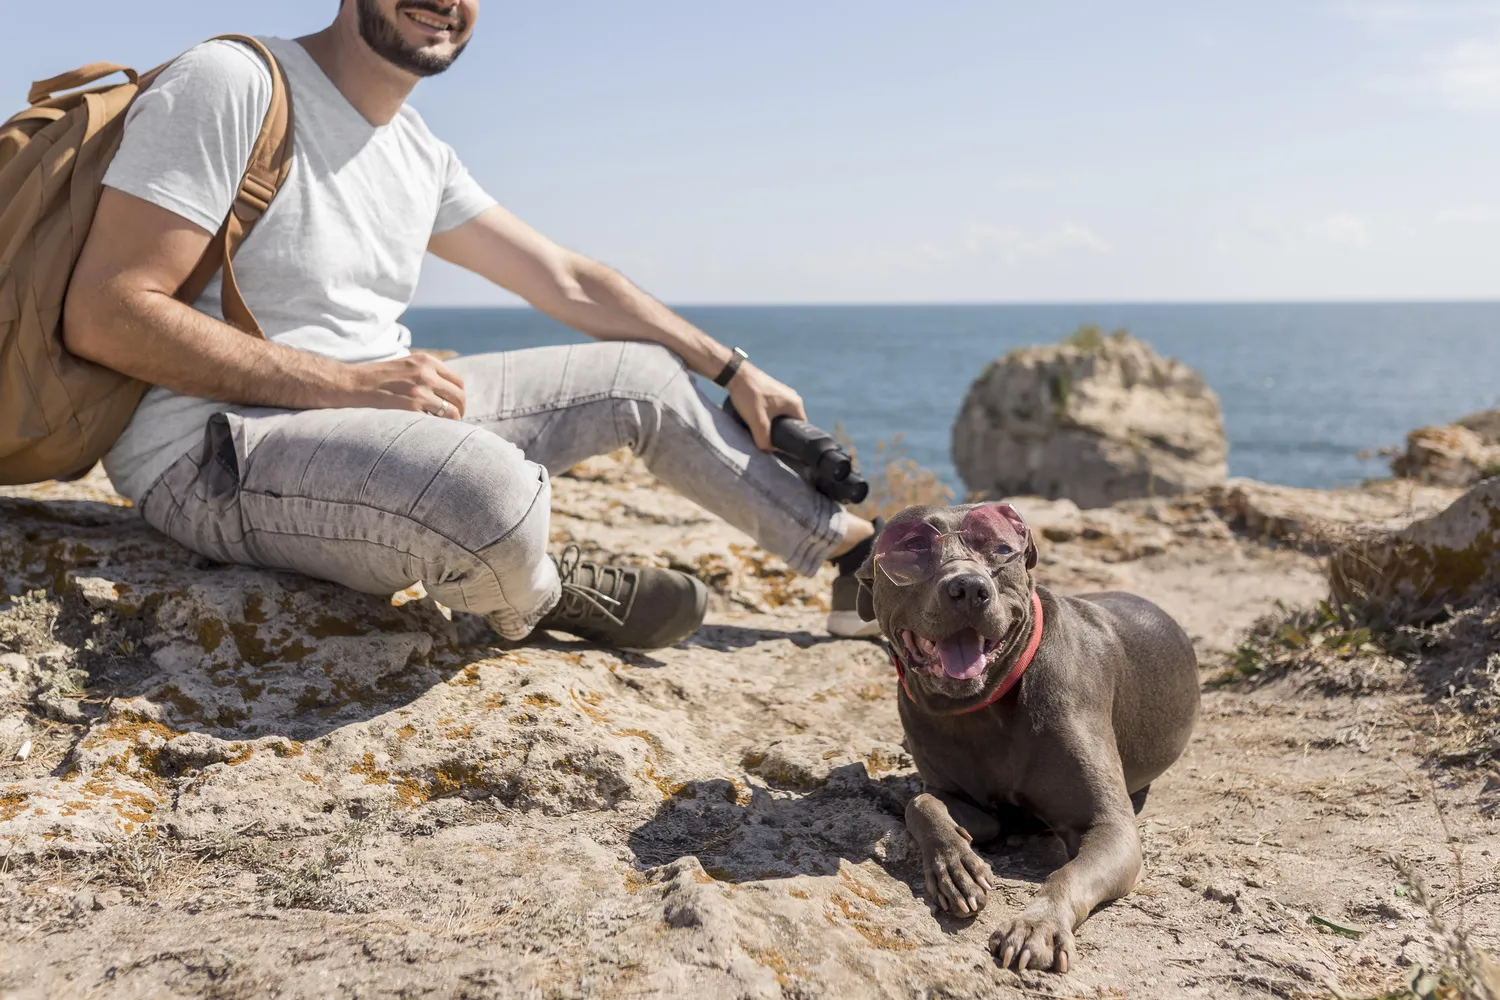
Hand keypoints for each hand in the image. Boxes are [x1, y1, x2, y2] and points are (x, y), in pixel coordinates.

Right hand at [337, 354, 466, 417]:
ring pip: (451, 411)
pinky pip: (435, 421)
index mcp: (427, 361)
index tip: (455, 406)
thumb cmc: (378, 377)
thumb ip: (427, 372)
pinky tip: (428, 429)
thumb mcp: (406, 365)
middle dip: (460, 410)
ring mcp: (419, 390)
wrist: (352, 383)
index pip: (458, 381)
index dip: (459, 396)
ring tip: (445, 428)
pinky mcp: (411, 407)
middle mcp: (426, 373)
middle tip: (455, 420)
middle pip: (459, 396)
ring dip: (452, 422)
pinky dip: (436, 427)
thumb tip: (447, 391)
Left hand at [726, 364, 805, 451]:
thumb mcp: (757, 421)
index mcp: (795, 404)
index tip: (781, 447)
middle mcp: (792, 398)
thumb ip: (764, 439)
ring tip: (761, 431)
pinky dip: (768, 417)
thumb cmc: (749, 395)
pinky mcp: (773, 392)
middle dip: (780, 433)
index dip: (792, 440)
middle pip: (790, 423)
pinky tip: (758, 420)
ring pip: (781, 417)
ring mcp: (783, 394)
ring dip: (772, 425)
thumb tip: (768, 450)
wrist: (736, 374)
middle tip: (769, 441)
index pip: (801, 429)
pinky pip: (775, 410)